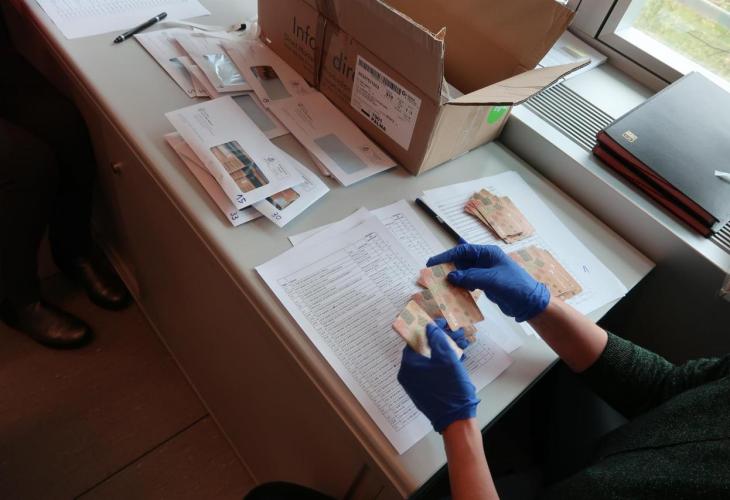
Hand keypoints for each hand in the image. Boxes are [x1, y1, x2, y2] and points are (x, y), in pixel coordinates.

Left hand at [398, 322, 478, 431]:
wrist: (456, 420)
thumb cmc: (451, 389)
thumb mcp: (447, 358)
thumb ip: (437, 339)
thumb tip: (429, 327)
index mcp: (409, 366)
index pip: (414, 340)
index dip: (428, 330)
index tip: (439, 324)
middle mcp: (407, 375)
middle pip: (422, 350)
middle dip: (438, 341)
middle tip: (451, 335)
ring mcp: (414, 385)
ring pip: (427, 362)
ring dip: (441, 353)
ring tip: (457, 347)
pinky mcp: (423, 392)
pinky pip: (429, 373)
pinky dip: (440, 365)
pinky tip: (454, 361)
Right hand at [427, 244, 549, 321]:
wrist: (529, 303)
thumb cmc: (514, 286)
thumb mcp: (491, 280)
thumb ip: (470, 277)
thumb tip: (450, 276)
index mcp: (488, 253)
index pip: (462, 251)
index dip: (446, 256)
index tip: (432, 263)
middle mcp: (485, 260)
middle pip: (461, 261)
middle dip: (448, 268)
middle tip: (434, 276)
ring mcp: (485, 272)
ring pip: (463, 272)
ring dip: (454, 278)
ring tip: (442, 286)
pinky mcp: (485, 283)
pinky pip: (468, 282)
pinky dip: (461, 286)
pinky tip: (455, 292)